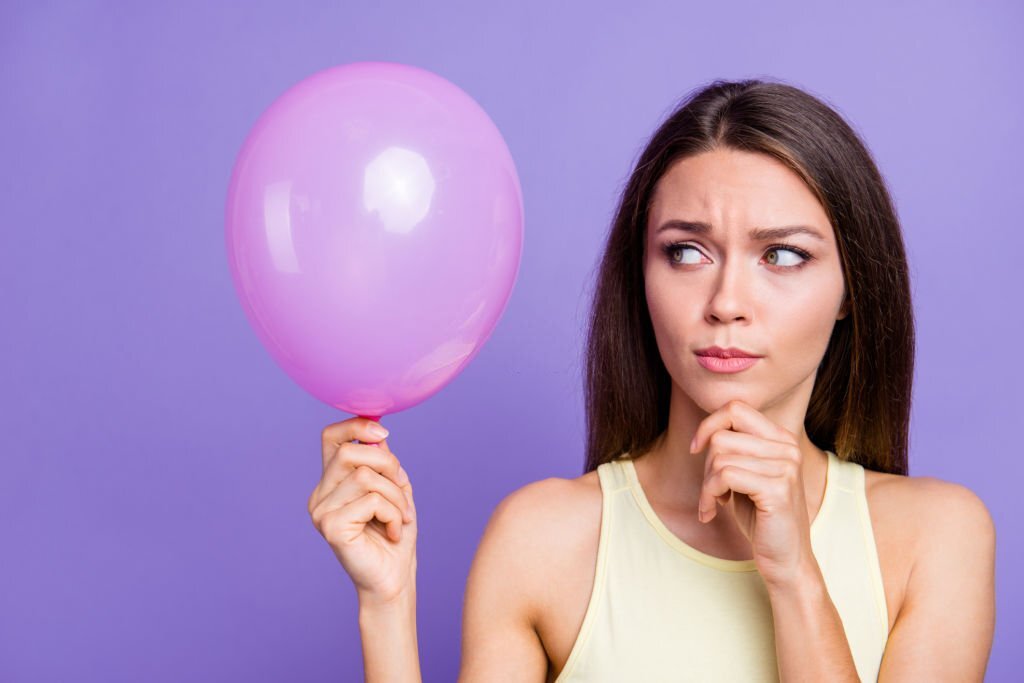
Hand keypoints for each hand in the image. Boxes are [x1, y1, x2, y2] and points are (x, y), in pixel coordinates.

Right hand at [308, 417, 416, 605]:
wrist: (393, 580)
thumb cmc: (394, 536)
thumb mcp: (394, 490)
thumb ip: (383, 463)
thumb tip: (378, 434)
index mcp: (331, 483)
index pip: (331, 437)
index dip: (356, 425)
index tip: (384, 434)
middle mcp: (320, 495)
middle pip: (350, 451)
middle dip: (388, 464)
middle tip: (402, 487)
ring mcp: (321, 511)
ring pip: (366, 477)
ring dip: (396, 495)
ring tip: (402, 516)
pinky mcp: (331, 527)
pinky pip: (371, 500)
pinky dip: (394, 513)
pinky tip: (394, 532)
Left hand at [691, 399, 813, 586]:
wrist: (786, 560)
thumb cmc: (761, 518)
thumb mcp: (746, 475)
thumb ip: (734, 449)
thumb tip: (706, 431)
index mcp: (781, 439)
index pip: (735, 408)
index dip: (709, 425)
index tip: (696, 449)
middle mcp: (787, 448)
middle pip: (722, 437)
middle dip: (705, 466)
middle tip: (710, 492)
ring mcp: (786, 467)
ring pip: (719, 457)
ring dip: (705, 486)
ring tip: (712, 504)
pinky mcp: (777, 489)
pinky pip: (724, 476)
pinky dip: (709, 495)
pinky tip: (713, 511)